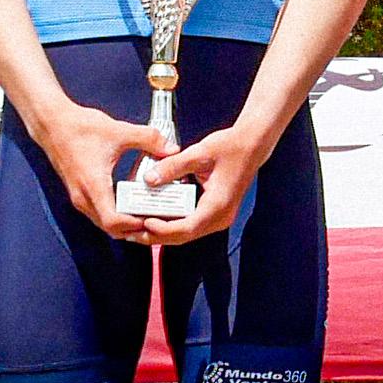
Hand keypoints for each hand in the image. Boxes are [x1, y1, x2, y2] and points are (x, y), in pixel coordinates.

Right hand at [31, 97, 173, 238]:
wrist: (52, 123)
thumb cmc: (80, 127)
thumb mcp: (119, 130)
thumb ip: (148, 139)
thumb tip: (172, 149)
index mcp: (93, 186)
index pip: (113, 221)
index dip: (135, 225)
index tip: (154, 218)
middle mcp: (83, 198)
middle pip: (111, 229)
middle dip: (135, 229)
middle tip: (158, 220)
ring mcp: (79, 198)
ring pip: (104, 224)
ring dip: (125, 224)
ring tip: (148, 214)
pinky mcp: (79, 194)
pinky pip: (99, 214)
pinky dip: (116, 215)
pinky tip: (132, 203)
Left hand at [134, 113, 270, 242]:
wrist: (251, 145)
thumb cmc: (229, 147)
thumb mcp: (199, 153)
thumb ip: (173, 166)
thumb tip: (148, 179)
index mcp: (217, 206)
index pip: (186, 228)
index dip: (162, 229)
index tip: (143, 222)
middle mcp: (219, 218)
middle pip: (183, 236)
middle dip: (155, 236)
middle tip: (130, 233)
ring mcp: (218, 218)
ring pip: (186, 233)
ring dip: (162, 232)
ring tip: (137, 229)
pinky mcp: (214, 213)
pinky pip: (190, 225)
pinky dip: (172, 224)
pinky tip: (155, 218)